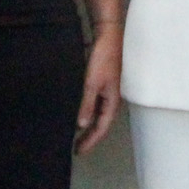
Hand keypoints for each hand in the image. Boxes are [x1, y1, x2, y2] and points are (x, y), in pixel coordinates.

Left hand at [75, 24, 124, 153]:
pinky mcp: (103, 85)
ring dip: (89, 127)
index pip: (101, 128)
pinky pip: (97, 106)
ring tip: (77, 137)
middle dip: (90, 138)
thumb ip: (87, 104)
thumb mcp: (92, 83)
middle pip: (101, 125)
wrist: (108, 37)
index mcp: (112, 102)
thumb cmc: (103, 58)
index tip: (78, 152)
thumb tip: (82, 125)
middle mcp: (112, 100)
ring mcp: (108, 92)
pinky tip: (80, 115)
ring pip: (99, 116)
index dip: (90, 142)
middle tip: (76, 149)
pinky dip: (89, 114)